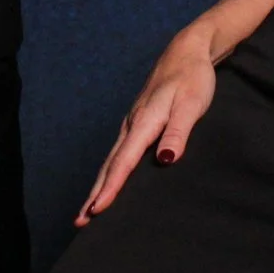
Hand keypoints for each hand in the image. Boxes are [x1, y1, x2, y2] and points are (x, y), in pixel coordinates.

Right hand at [76, 28, 217, 225]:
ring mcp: (132, 123)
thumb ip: (178, 131)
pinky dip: (110, 171)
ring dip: (99, 185)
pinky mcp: (138, 123)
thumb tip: (166, 159)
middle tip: (81, 221)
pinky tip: (109, 180)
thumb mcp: (191, 103)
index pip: (124, 162)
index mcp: (144, 122)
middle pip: (110, 165)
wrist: (187, 51)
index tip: (97, 211)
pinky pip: (119, 152)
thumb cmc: (192, 78)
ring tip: (89, 209)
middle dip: (95, 194)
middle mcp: (132, 124)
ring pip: (112, 159)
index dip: (111, 188)